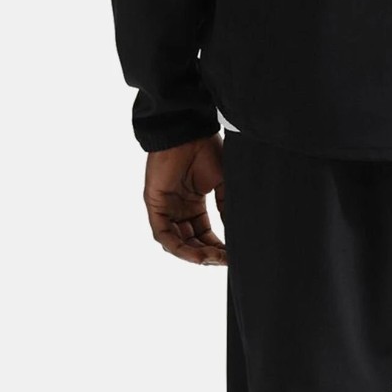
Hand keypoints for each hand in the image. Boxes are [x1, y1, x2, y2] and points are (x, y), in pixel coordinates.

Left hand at [143, 135, 226, 265]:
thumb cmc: (205, 150)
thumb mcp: (223, 184)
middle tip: (225, 261)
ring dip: (195, 255)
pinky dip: (179, 248)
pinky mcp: (154, 205)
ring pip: (177, 243)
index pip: (205, 236)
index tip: (233, 257)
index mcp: (194, 204)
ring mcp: (166, 208)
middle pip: (192, 243)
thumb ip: (227, 209)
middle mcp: (179, 209)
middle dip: (208, 255)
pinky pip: (163, 235)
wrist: (189, 130)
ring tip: (213, 259)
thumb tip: (236, 234)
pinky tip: (197, 254)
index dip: (218, 249)